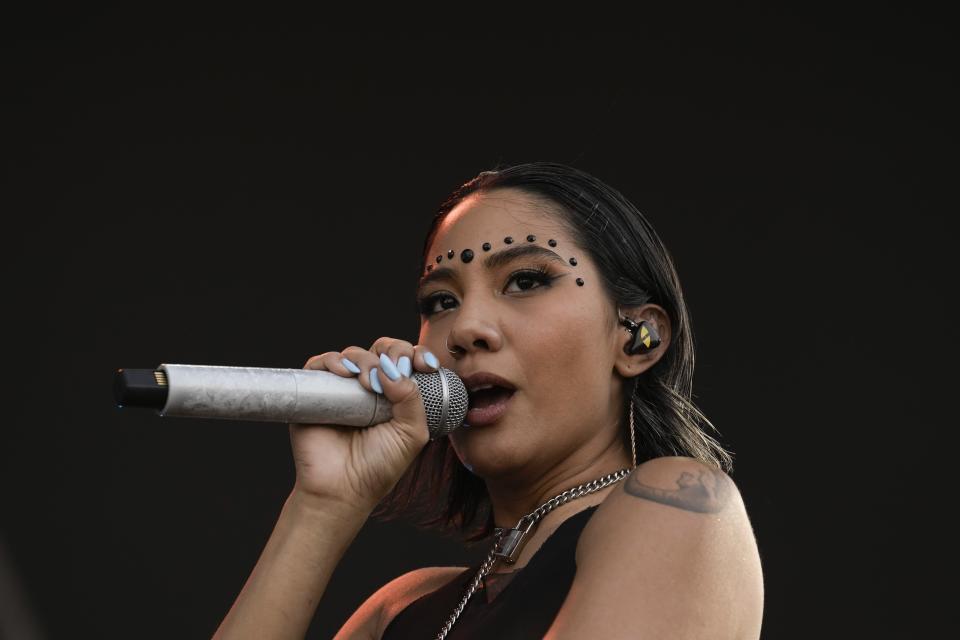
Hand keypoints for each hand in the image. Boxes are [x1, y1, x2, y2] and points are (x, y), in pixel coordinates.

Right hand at [289, 338, 441, 510]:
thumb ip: (412, 398)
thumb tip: (391, 369)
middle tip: (394, 368)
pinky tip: (344, 373)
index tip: (424, 364)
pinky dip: (332, 361)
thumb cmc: (379, 466)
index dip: (415, 354)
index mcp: (395, 396)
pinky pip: (320, 364)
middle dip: (393, 351)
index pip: (406, 361)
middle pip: (381, 350)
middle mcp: (368, 388)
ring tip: (367, 382)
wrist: (342, 490)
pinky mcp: (315, 392)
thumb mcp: (412, 433)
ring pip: (354, 355)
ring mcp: (342, 389)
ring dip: (364, 360)